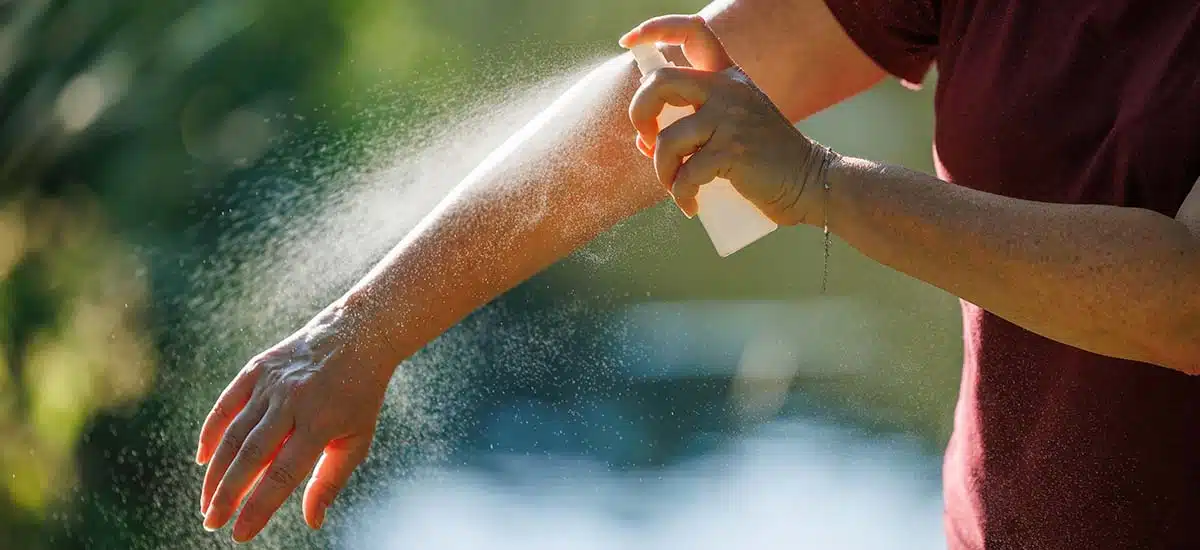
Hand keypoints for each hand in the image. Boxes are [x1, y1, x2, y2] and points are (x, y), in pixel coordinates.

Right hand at [195, 301, 391, 541]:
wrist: (356, 336)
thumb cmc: (359, 396)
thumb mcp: (357, 439)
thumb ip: (331, 480)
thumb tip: (312, 521)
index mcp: (321, 423)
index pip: (283, 474)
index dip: (259, 506)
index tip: (240, 533)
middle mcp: (292, 402)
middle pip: (251, 455)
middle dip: (227, 494)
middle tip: (211, 522)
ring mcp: (272, 383)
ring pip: (234, 433)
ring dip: (215, 471)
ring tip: (207, 502)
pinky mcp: (257, 368)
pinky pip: (226, 404)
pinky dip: (210, 432)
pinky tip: (202, 459)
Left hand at [620, 14, 836, 225]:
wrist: (809, 181)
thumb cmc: (764, 159)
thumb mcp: (732, 124)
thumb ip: (693, 121)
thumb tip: (643, 138)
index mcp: (727, 76)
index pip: (693, 31)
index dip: (654, 29)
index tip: (628, 42)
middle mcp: (728, 88)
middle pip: (660, 81)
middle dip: (639, 112)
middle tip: (646, 139)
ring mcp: (731, 118)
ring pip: (667, 139)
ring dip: (662, 171)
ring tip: (676, 188)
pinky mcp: (733, 150)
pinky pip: (686, 174)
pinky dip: (681, 195)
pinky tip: (690, 206)